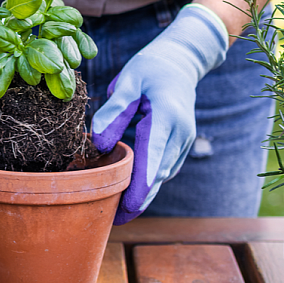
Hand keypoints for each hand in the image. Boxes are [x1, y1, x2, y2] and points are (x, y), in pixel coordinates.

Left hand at [91, 4, 228, 223]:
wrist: (182, 62)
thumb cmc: (151, 68)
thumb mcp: (130, 80)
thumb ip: (114, 111)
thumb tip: (99, 144)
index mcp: (167, 116)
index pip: (154, 154)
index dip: (141, 183)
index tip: (128, 205)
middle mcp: (180, 133)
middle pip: (158, 174)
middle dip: (138, 199)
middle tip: (113, 220)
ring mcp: (184, 141)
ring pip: (162, 176)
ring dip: (143, 196)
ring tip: (117, 214)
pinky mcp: (181, 146)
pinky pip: (163, 170)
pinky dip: (149, 185)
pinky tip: (131, 197)